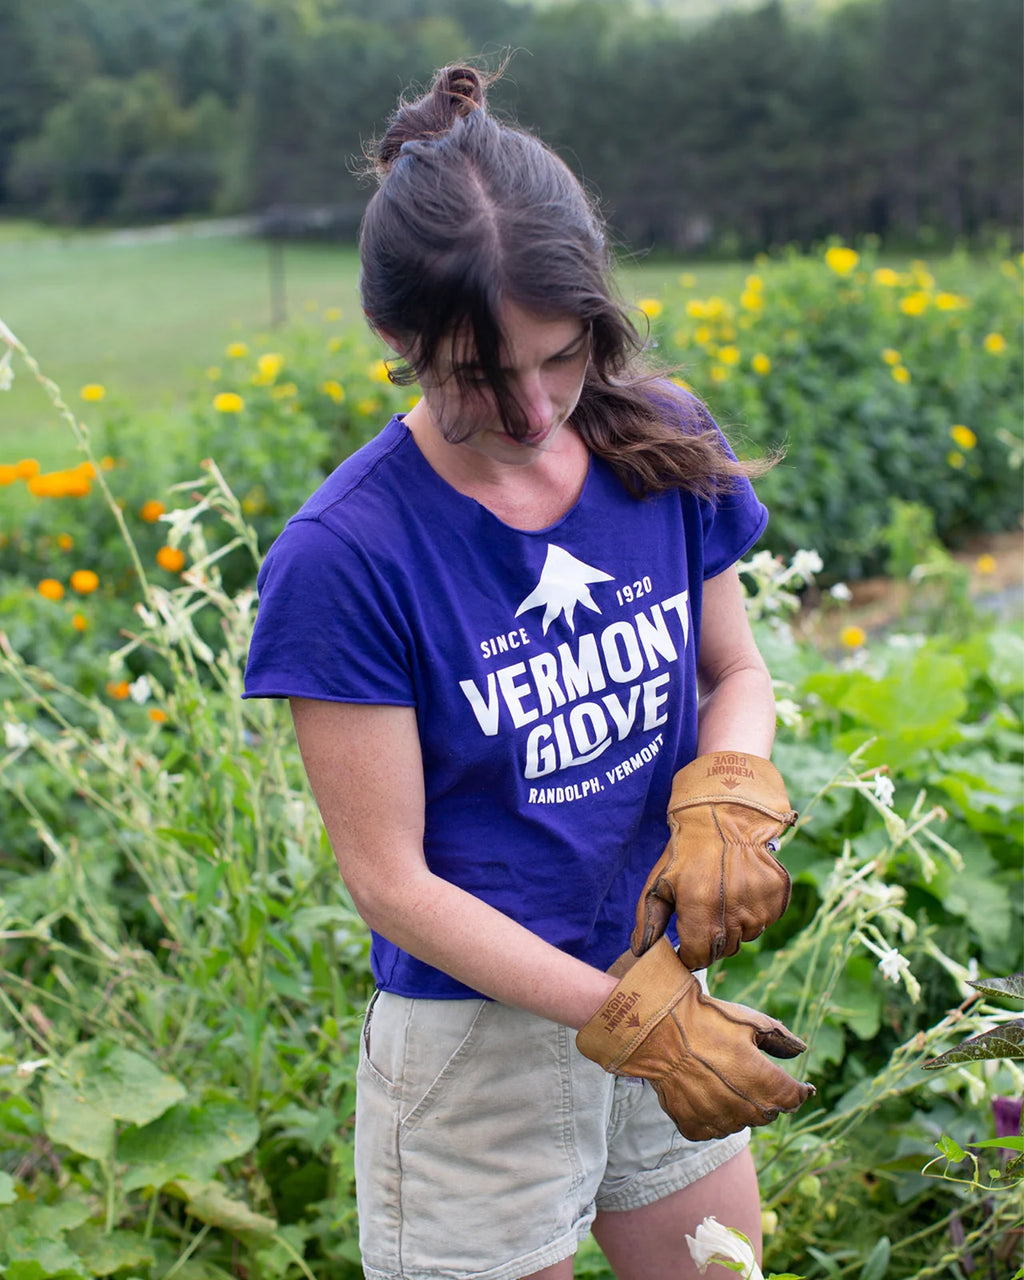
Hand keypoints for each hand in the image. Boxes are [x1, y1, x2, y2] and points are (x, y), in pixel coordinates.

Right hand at [577, 939, 814, 1141]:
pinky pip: (714, 1127)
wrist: (657, 1030)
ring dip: (743, 1106)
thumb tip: (802, 1050)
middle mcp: (745, 1109)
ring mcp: (718, 1121)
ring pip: (742, 1121)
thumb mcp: (749, 1021)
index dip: (800, 1090)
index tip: (802, 1086)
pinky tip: (706, 1091)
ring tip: (725, 1078)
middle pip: (769, 1112)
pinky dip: (716, 1114)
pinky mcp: (694, 1126)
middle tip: (753, 1072)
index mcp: (764, 1083)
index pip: (794, 1098)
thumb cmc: (707, 1020)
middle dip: (769, 1096)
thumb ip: (781, 1039)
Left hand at [632, 751, 796, 968]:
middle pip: (721, 950)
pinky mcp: (777, 899)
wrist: (726, 816)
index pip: (698, 958)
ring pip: (744, 937)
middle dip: (710, 939)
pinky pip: (764, 922)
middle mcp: (734, 914)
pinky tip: (741, 888)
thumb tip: (642, 951)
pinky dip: (752, 912)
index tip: (686, 939)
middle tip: (703, 910)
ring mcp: (760, 908)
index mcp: (702, 912)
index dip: (689, 952)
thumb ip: (648, 920)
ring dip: (732, 926)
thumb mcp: (659, 881)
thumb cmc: (687, 850)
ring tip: (723, 894)